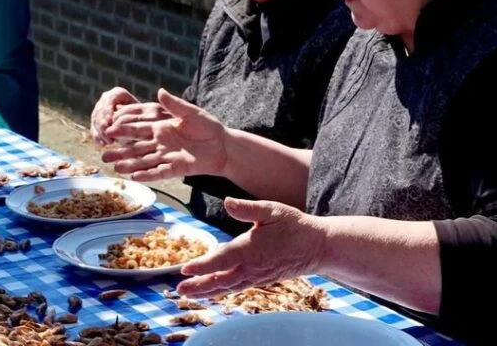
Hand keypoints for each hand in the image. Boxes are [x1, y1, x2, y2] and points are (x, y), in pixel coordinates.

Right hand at [90, 86, 139, 144]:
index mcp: (118, 93)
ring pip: (95, 119)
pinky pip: (94, 128)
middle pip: (100, 109)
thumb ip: (132, 119)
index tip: (110, 122)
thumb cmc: (145, 119)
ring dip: (100, 131)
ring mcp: (100, 109)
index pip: (109, 99)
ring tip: (108, 142)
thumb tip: (122, 126)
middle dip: (103, 123)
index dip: (108, 110)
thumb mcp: (141, 117)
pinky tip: (103, 144)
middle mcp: (106, 99)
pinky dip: (98, 136)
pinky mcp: (96, 121)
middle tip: (108, 134)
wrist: (142, 125)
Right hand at [99, 88, 228, 181]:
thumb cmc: (207, 126)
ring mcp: (167, 156)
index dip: (123, 130)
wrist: (223, 145)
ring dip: (129, 165)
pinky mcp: (177, 168)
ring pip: (144, 161)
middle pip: (136, 148)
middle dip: (119, 152)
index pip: (138, 129)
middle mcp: (160, 143)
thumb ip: (175, 104)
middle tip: (103, 156)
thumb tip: (159, 91)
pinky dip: (147, 175)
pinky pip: (159, 172)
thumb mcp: (191, 112)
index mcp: (160, 128)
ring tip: (113, 168)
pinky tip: (134, 177)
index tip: (108, 130)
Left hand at [176, 198, 327, 297]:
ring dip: (208, 291)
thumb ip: (248, 208)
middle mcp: (252, 266)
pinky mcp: (262, 278)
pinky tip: (214, 290)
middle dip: (199, 286)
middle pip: (221, 280)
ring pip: (228, 286)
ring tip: (189, 294)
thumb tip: (228, 202)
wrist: (318, 246)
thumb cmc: (294, 225)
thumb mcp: (272, 210)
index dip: (202, 266)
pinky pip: (239, 287)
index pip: (221, 260)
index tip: (185, 270)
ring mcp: (258, 275)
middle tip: (178, 290)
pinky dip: (223, 290)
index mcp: (251, 249)